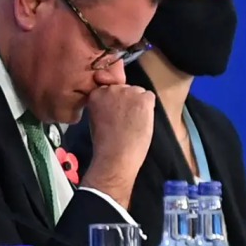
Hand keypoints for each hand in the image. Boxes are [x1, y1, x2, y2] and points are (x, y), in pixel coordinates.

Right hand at [80, 84, 154, 207]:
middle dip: (128, 101)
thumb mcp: (95, 118)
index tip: (114, 116)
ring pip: (139, 92)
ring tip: (132, 124)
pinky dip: (149, 109)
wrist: (115, 157)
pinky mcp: (143, 99)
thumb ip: (104, 104)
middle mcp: (111, 88)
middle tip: (124, 121)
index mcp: (96, 93)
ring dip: (139, 105)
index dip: (116, 103)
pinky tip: (141, 122)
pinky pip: (150, 97)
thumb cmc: (105, 144)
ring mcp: (128, 92)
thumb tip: (117, 100)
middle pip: (126, 88)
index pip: (111, 89)